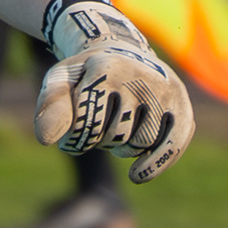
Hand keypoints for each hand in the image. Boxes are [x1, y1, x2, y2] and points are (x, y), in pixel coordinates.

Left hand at [34, 0, 194, 184]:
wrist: (124, 52)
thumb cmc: (87, 74)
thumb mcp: (61, 80)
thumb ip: (50, 106)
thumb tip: (46, 140)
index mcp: (107, 68)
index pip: (87, 122)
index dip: (75, 138)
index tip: (70, 138)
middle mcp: (141, 78)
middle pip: (114, 134)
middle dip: (99, 139)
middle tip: (96, 127)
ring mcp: (165, 93)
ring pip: (138, 143)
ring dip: (122, 146)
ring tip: (117, 126)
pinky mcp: (182, 108)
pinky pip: (172, 146)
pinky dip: (154, 164)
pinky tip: (136, 175)